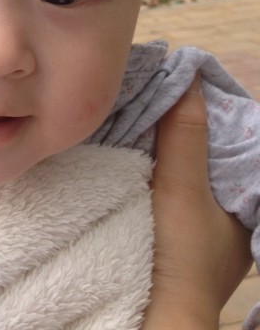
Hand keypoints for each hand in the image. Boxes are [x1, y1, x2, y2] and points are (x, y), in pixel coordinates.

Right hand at [143, 75, 251, 328]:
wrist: (152, 313)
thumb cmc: (179, 254)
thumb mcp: (182, 190)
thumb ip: (184, 136)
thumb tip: (188, 74)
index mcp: (246, 196)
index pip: (233, 136)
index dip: (209, 107)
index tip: (180, 80)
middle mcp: (228, 206)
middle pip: (207, 148)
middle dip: (183, 120)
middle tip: (155, 89)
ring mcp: (201, 218)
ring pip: (186, 162)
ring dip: (165, 139)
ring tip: (142, 109)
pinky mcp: (174, 226)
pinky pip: (169, 177)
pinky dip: (154, 160)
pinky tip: (134, 145)